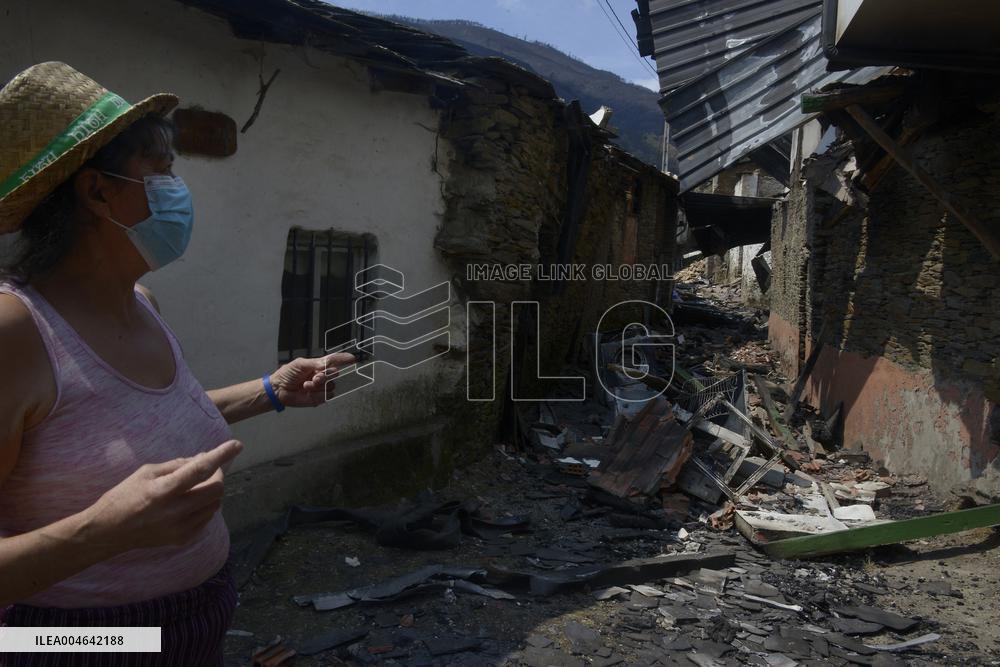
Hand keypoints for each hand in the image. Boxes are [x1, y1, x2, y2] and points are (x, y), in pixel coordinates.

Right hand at [84, 440, 242, 554]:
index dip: (221, 455)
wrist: (108, 532)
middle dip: (217, 475)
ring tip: (196, 486)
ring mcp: (180, 528)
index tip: (236, 445)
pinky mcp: (181, 539)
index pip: (200, 470)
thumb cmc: (123, 496)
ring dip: (212, 491)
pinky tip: (191, 502)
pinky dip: (205, 507)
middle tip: (208, 469)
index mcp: (163, 491)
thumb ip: (177, 465)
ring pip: (215, 505)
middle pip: (216, 489)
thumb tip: (203, 458)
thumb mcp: (146, 472)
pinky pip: (206, 519)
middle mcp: (175, 512)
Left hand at [269, 352, 355, 406]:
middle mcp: (323, 375)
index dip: (344, 359)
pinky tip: (307, 393)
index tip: (352, 358)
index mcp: (318, 365)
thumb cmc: (288, 374)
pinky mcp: (319, 398)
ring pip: (331, 386)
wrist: (279, 389)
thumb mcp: (300, 364)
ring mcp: (321, 387)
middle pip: (334, 373)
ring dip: (318, 386)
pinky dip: (316, 395)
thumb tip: (326, 365)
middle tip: (314, 378)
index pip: (334, 360)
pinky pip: (326, 396)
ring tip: (306, 385)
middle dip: (325, 376)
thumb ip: (314, 363)